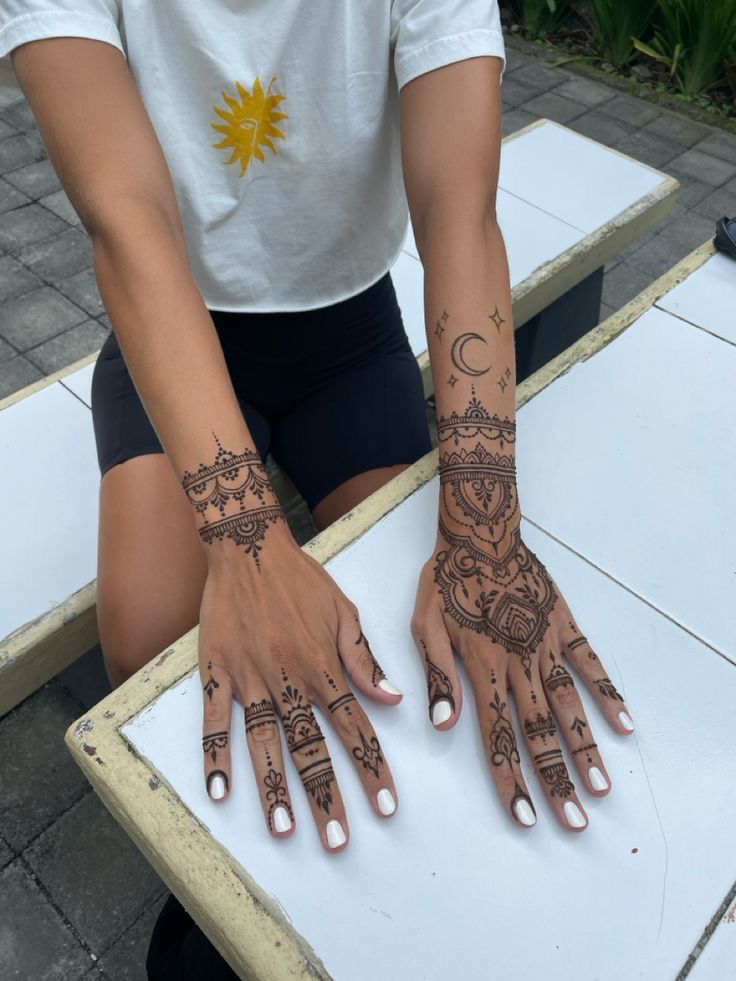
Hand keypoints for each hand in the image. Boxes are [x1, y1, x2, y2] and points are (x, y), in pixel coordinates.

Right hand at [197, 524, 401, 852]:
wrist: (249, 549)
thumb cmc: (301, 578)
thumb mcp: (344, 609)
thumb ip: (363, 658)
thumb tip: (393, 698)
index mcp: (323, 666)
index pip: (354, 727)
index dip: (371, 768)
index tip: (385, 805)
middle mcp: (289, 679)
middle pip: (311, 747)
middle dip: (327, 796)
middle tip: (338, 840)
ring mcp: (250, 679)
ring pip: (265, 743)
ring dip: (275, 788)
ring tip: (285, 829)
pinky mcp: (218, 674)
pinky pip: (214, 722)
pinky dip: (215, 757)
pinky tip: (220, 791)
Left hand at [411, 433, 634, 832]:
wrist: (480, 534)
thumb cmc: (447, 581)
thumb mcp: (424, 624)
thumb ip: (436, 675)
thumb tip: (443, 724)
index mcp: (481, 667)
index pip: (497, 733)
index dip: (510, 777)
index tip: (525, 815)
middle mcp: (518, 663)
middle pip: (539, 731)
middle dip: (555, 779)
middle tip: (573, 820)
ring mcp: (545, 644)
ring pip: (569, 705)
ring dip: (585, 747)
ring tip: (601, 787)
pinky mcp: (564, 625)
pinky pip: (590, 663)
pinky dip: (607, 693)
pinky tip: (623, 724)